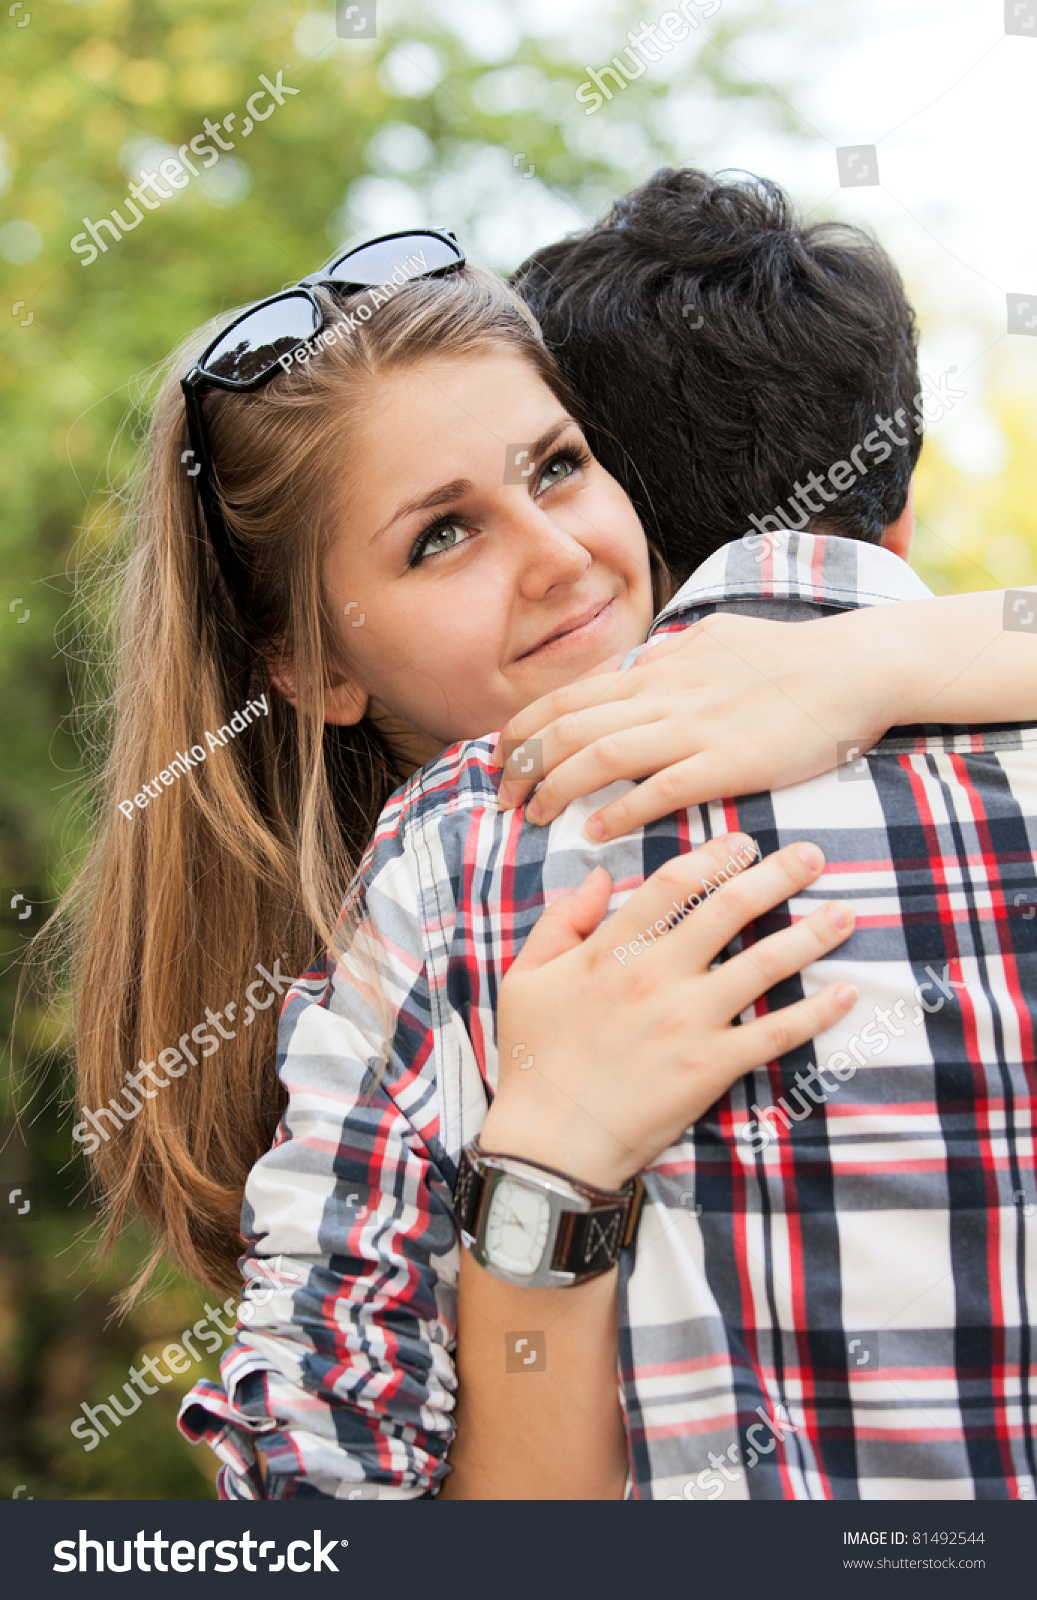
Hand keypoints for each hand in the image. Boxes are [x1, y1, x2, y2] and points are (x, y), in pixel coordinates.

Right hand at [484, 832, 857, 1190]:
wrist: (550, 1142)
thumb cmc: (533, 1060)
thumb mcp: (526, 978)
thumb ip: (561, 921)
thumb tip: (599, 877)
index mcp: (612, 951)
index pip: (674, 884)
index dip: (714, 855)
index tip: (743, 842)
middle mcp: (658, 975)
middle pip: (730, 908)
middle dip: (778, 875)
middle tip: (812, 856)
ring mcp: (690, 1021)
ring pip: (764, 963)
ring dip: (811, 934)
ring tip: (844, 913)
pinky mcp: (712, 1067)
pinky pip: (775, 1033)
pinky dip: (816, 1013)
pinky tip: (846, 994)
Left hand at [493, 609, 899, 840]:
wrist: (854, 667)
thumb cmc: (789, 656)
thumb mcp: (715, 639)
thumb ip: (671, 657)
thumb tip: (639, 664)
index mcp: (658, 670)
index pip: (567, 697)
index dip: (522, 727)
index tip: (499, 755)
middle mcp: (665, 695)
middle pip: (568, 728)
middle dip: (523, 763)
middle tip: (502, 795)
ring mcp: (694, 729)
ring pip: (600, 757)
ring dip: (556, 789)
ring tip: (533, 817)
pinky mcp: (728, 763)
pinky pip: (659, 790)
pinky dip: (618, 812)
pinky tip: (594, 833)